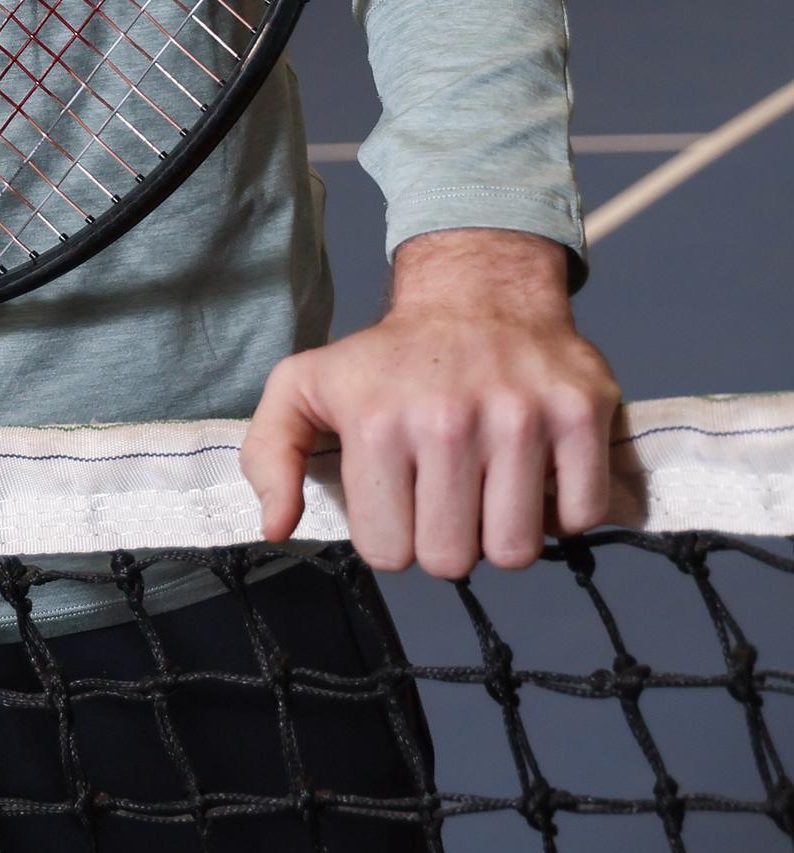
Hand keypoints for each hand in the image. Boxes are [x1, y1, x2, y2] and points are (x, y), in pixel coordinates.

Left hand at [239, 229, 619, 576]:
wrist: (478, 291)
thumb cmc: (390, 357)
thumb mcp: (304, 386)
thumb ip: (271, 454)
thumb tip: (277, 527)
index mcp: (377, 422)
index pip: (388, 553)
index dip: (393, 532)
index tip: (399, 493)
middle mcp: (448, 420)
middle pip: (451, 561)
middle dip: (447, 538)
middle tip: (447, 492)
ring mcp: (521, 417)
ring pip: (515, 551)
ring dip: (503, 531)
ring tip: (489, 485)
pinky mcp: (580, 414)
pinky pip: (580, 518)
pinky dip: (562, 510)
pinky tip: (536, 474)